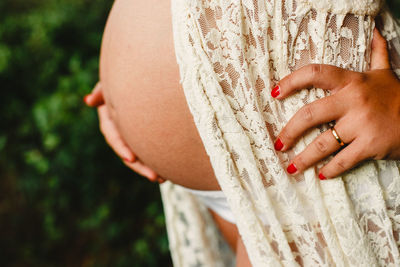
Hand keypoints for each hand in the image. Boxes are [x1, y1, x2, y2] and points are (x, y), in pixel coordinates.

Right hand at [84, 82, 165, 182]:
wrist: (139, 70)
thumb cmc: (125, 72)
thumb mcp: (112, 81)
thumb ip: (103, 91)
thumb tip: (88, 101)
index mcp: (109, 116)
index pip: (113, 134)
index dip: (121, 147)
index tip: (131, 159)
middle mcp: (120, 127)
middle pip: (128, 150)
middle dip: (140, 166)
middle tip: (155, 177)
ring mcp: (132, 132)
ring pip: (139, 154)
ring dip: (149, 167)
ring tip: (163, 179)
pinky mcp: (144, 133)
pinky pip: (148, 148)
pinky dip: (156, 159)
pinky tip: (168, 171)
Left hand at [272, 28, 399, 179]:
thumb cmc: (397, 97)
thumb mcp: (384, 74)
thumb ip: (376, 53)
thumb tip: (375, 30)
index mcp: (352, 82)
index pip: (315, 74)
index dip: (291, 81)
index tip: (275, 93)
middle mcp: (353, 101)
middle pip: (310, 114)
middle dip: (290, 131)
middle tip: (279, 144)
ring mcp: (361, 124)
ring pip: (323, 143)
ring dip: (304, 158)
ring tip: (292, 167)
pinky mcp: (371, 145)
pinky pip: (343, 160)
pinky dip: (330, 170)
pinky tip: (321, 174)